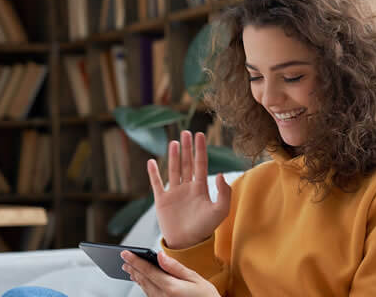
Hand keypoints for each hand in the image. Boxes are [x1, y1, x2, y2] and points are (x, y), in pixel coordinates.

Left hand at [121, 250, 219, 296]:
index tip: (125, 253)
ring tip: (130, 269)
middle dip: (133, 268)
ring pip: (144, 288)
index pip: (148, 271)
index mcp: (171, 287)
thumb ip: (175, 267)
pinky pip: (149, 295)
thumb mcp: (195, 278)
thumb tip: (160, 256)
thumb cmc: (206, 296)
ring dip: (136, 277)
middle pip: (143, 280)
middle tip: (124, 259)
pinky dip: (144, 286)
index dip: (135, 260)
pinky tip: (142, 281)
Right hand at [147, 131, 231, 248]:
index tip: (200, 134)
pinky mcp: (162, 201)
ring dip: (173, 156)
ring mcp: (174, 193)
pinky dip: (153, 173)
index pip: (200, 164)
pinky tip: (152, 161)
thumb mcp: (220, 211)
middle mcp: (187, 188)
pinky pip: (156, 183)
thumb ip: (223, 193)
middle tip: (186, 132)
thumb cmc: (205, 228)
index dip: (200, 149)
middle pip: (186, 163)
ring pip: (173, 170)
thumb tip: (219, 174)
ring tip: (174, 142)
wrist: (187, 244)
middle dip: (187, 148)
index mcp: (200, 188)